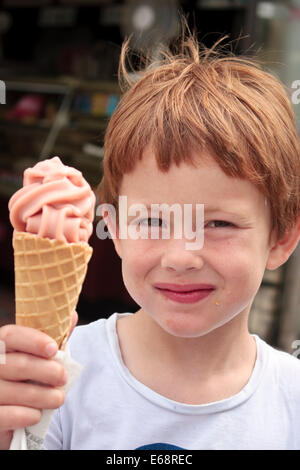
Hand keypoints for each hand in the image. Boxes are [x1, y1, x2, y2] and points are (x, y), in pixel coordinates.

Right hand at [0, 311, 77, 449]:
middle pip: (17, 364)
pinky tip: (37, 415)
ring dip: (42, 396)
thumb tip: (71, 316)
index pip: (11, 335)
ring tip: (59, 398)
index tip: (54, 349)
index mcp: (0, 346)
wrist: (8, 416)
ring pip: (14, 392)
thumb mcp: (38, 356)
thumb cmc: (25, 379)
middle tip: (63, 377)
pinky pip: (5, 416)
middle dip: (45, 371)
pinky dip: (24, 415)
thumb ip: (53, 337)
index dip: (33, 340)